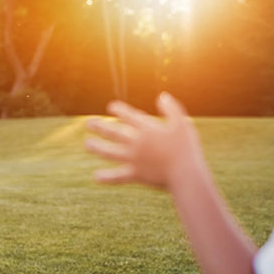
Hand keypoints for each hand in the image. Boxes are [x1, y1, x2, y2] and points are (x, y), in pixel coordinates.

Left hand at [85, 92, 203, 189]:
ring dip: (97, 147)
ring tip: (87, 144)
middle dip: (100, 127)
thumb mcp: (183, 124)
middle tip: (89, 124)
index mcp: (147, 129)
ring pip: (110, 152)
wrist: (186, 174)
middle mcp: (137, 142)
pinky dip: (107, 177)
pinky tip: (96, 177)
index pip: (129, 116)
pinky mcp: (136, 174)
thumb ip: (172, 109)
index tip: (110, 107)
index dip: (119, 111)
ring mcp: (134, 159)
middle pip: (114, 133)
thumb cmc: (187, 149)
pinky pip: (118, 176)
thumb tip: (162, 96)